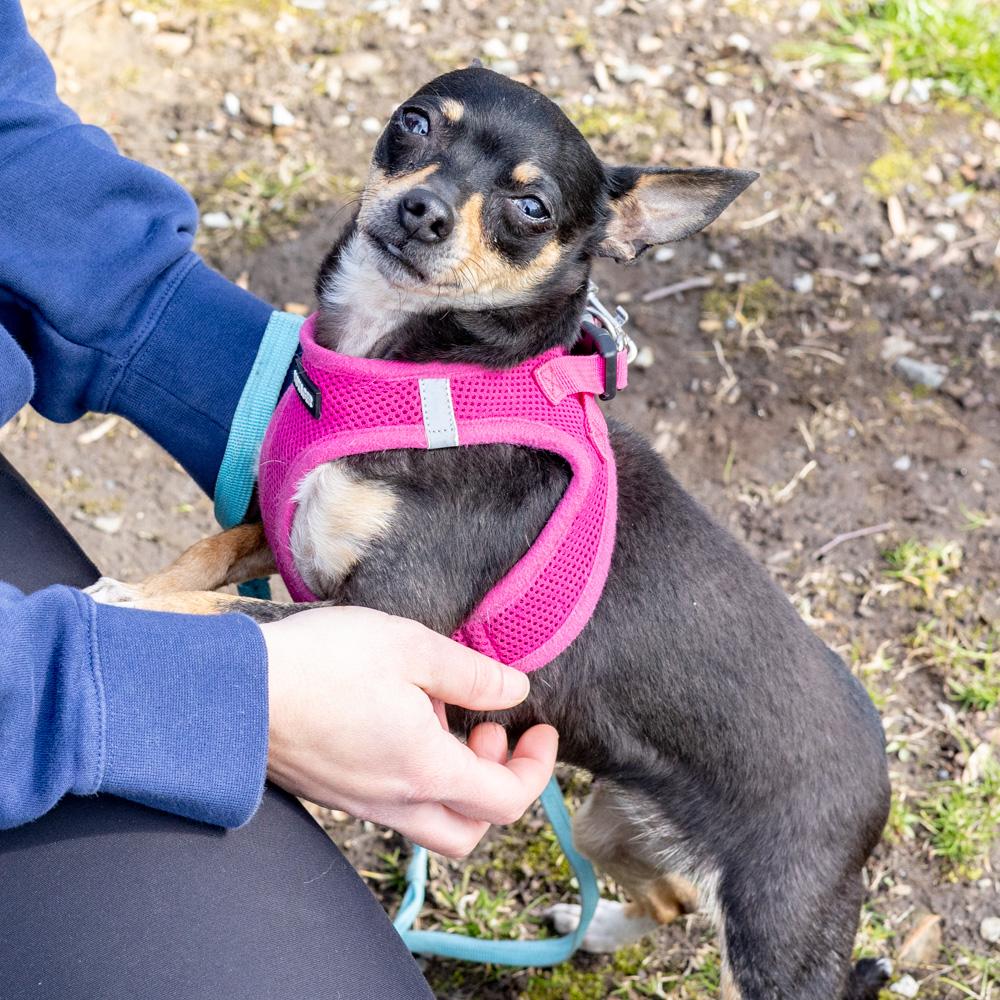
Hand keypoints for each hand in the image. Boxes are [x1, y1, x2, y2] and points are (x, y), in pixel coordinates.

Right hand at [261, 606, 558, 856]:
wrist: (231, 690)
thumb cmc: (323, 662)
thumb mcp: (410, 648)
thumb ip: (471, 675)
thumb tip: (515, 691)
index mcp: (424, 770)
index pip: (507, 800)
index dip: (536, 768)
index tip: (539, 730)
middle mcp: (395, 801)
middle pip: (471, 830)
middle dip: (497, 786)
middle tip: (489, 731)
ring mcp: (360, 803)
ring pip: (431, 822)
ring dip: (456, 781)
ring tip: (439, 716)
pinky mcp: (333, 792)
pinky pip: (393, 804)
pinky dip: (416, 776)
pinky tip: (396, 718)